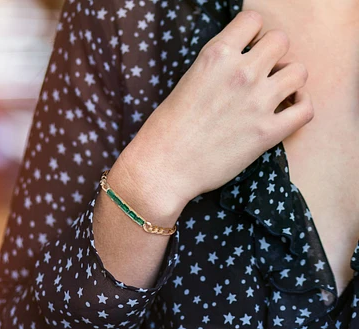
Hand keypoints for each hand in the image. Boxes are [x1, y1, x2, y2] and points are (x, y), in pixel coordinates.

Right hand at [122, 10, 313, 206]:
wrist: (164, 166)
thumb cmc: (166, 129)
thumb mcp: (187, 83)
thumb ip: (216, 70)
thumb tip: (237, 68)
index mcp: (216, 55)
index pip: (253, 21)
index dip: (254, 35)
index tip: (249, 51)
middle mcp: (241, 72)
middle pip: (281, 41)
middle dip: (274, 55)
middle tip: (262, 74)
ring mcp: (258, 102)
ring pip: (299, 71)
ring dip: (289, 80)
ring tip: (276, 93)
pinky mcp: (267, 133)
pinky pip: (305, 109)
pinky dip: (301, 106)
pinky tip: (287, 110)